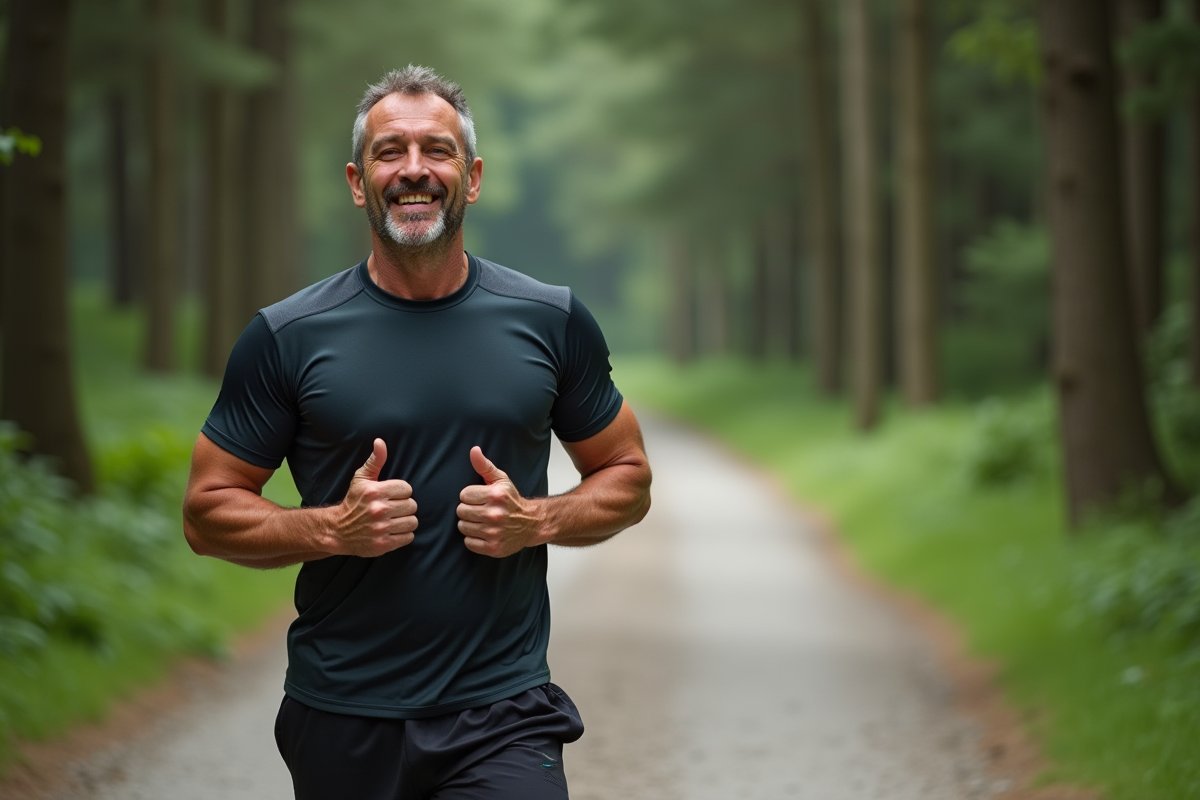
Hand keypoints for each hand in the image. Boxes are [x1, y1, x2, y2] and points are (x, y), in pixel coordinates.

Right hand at [331, 438, 417, 556]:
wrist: (337, 530)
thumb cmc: (353, 502)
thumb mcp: (361, 479)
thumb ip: (375, 460)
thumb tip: (380, 442)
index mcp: (375, 492)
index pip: (407, 489)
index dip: (402, 492)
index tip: (393, 495)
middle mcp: (378, 510)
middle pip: (412, 506)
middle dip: (404, 507)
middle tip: (394, 509)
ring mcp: (381, 529)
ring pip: (412, 522)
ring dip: (406, 521)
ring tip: (395, 520)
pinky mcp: (383, 544)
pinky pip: (409, 537)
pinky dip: (404, 535)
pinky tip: (393, 531)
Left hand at [457, 447, 542, 557]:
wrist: (532, 523)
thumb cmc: (512, 500)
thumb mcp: (501, 480)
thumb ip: (484, 465)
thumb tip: (473, 450)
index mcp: (496, 495)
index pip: (464, 495)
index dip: (470, 496)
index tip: (479, 498)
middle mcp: (495, 514)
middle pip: (461, 511)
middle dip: (468, 510)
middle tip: (479, 510)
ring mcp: (494, 533)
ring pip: (463, 527)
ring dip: (470, 524)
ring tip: (481, 521)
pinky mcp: (493, 548)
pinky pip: (469, 543)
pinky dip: (474, 539)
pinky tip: (484, 533)